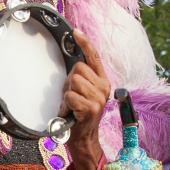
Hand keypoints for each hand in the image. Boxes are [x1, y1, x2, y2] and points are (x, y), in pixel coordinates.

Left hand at [61, 30, 110, 169]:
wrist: (84, 138)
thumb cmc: (79, 113)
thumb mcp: (84, 93)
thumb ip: (82, 78)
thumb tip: (73, 63)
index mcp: (102, 80)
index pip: (94, 57)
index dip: (85, 43)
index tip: (75, 32)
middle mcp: (104, 87)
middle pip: (78, 68)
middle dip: (69, 81)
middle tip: (71, 96)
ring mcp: (99, 97)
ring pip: (73, 80)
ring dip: (67, 93)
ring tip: (71, 105)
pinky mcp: (91, 108)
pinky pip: (70, 95)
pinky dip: (65, 104)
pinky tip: (70, 112)